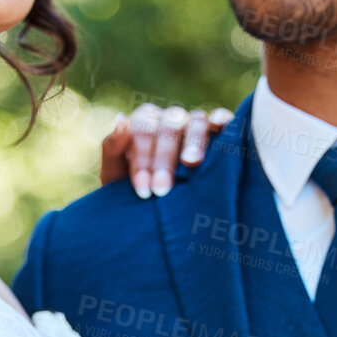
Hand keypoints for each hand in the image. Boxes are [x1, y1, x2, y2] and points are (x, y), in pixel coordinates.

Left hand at [100, 103, 234, 197]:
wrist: (154, 217)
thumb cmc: (133, 193)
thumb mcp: (114, 176)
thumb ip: (113, 148)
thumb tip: (122, 119)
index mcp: (143, 123)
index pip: (143, 130)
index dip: (142, 159)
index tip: (143, 191)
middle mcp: (170, 119)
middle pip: (169, 126)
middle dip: (163, 159)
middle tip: (162, 190)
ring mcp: (195, 125)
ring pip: (196, 120)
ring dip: (194, 141)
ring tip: (190, 164)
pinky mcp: (219, 134)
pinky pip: (223, 121)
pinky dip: (223, 120)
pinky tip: (222, 126)